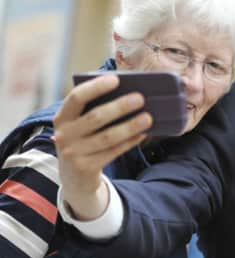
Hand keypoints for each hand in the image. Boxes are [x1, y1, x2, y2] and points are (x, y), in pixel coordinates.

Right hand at [53, 74, 151, 219]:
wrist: (74, 179)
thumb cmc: (84, 141)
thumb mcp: (80, 126)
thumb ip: (95, 110)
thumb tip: (128, 94)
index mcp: (62, 117)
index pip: (76, 98)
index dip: (95, 87)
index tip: (116, 79)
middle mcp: (64, 134)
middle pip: (95, 117)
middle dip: (119, 107)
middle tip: (140, 98)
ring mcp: (73, 153)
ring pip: (107, 137)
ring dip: (130, 126)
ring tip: (148, 118)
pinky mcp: (85, 168)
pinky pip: (113, 152)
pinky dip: (129, 142)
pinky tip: (143, 134)